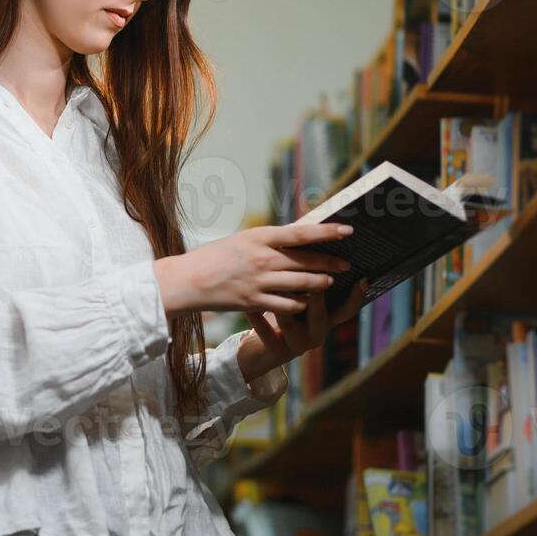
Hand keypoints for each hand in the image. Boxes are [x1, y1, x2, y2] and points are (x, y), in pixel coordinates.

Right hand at [153, 222, 354, 317]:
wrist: (189, 279)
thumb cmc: (214, 257)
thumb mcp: (242, 240)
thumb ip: (268, 241)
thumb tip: (295, 239)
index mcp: (260, 237)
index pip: (301, 233)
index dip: (327, 231)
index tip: (347, 230)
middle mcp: (263, 258)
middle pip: (307, 261)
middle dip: (330, 263)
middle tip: (345, 264)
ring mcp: (260, 281)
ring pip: (302, 284)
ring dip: (320, 284)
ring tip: (328, 283)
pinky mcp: (255, 302)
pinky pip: (288, 305)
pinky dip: (300, 304)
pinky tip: (305, 302)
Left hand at [236, 278, 367, 381]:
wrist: (260, 350)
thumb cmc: (281, 314)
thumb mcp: (298, 299)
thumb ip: (307, 279)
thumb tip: (317, 242)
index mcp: (325, 319)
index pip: (346, 309)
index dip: (356, 296)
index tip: (363, 278)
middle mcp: (316, 333)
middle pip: (321, 315)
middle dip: (317, 297)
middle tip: (314, 280)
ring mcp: (297, 345)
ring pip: (291, 323)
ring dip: (283, 305)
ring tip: (274, 286)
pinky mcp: (276, 352)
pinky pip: (267, 333)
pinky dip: (257, 318)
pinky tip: (250, 307)